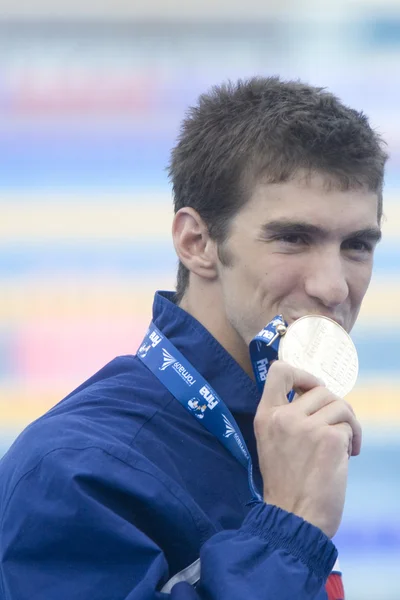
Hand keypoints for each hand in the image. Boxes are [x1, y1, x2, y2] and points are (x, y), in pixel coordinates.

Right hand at [253, 361, 361, 537]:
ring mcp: (306, 427)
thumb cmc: (286, 486)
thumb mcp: (273, 444)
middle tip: (337, 428)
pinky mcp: (329, 439)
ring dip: (348, 423)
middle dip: (335, 406)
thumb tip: (319, 399)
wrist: (293, 519)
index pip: (280, 370)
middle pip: (320, 389)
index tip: (311, 389)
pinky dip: (353, 440)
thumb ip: (288, 419)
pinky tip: (348, 456)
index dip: (302, 374)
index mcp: (266, 416)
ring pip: (340, 405)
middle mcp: (283, 417)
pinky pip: (350, 426)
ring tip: (346, 444)